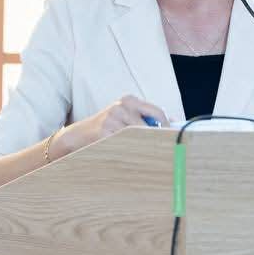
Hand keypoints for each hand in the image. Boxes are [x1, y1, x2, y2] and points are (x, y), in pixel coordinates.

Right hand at [54, 95, 168, 153]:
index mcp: (129, 100)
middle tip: (165, 150)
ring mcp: (113, 119)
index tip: (174, 138)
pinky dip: (131, 150)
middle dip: (157, 138)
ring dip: (145, 146)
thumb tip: (174, 122)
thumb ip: (146, 118)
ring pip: (139, 137)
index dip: (167, 126)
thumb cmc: (107, 126)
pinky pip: (126, 144)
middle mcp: (122, 106)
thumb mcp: (126, 116)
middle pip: (150, 125)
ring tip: (148, 154)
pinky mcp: (105, 132)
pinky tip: (130, 154)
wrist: (79, 134)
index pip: (157, 112)